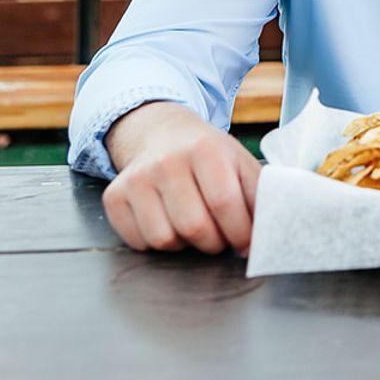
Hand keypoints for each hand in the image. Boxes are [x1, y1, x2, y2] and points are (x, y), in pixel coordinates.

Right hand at [102, 101, 260, 255]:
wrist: (162, 134)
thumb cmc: (209, 156)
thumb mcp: (240, 162)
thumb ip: (259, 197)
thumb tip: (265, 240)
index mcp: (205, 149)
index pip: (225, 203)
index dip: (240, 232)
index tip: (247, 243)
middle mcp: (166, 161)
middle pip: (194, 227)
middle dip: (215, 243)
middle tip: (220, 236)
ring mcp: (136, 178)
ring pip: (164, 240)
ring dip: (185, 245)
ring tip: (193, 225)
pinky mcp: (114, 196)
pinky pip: (139, 242)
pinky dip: (157, 243)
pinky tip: (167, 222)